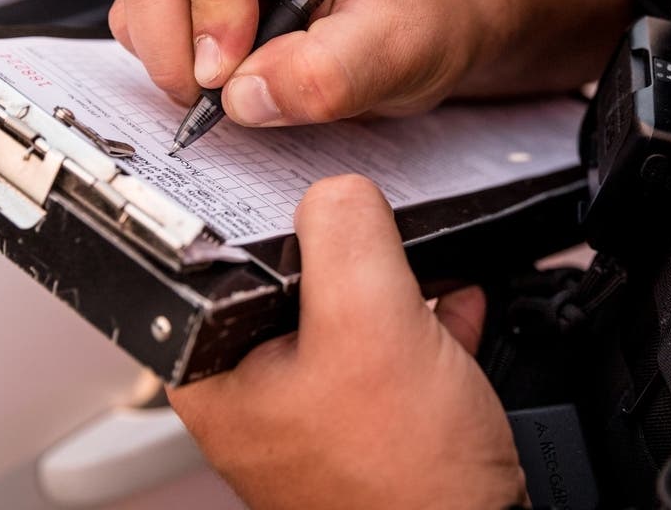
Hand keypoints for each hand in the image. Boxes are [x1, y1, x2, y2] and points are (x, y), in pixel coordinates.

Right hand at [109, 0, 483, 125]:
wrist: (426, 33)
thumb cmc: (421, 19)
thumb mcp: (398, 49)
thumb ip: (329, 73)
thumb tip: (244, 95)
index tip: (229, 67)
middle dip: (175, 41)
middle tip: (222, 95)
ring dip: (170, 59)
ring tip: (233, 90)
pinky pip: (147, 27)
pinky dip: (171, 67)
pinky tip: (225, 83)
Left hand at [167, 174, 526, 509]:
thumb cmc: (403, 484)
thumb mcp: (369, 326)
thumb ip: (345, 235)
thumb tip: (339, 189)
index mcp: (217, 371)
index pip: (222, 254)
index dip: (275, 210)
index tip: (321, 196)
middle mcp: (256, 389)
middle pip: (292, 275)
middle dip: (350, 246)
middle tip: (385, 232)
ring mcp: (314, 404)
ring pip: (345, 306)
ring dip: (393, 278)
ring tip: (425, 262)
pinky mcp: (367, 415)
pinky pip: (387, 342)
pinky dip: (421, 317)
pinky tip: (453, 299)